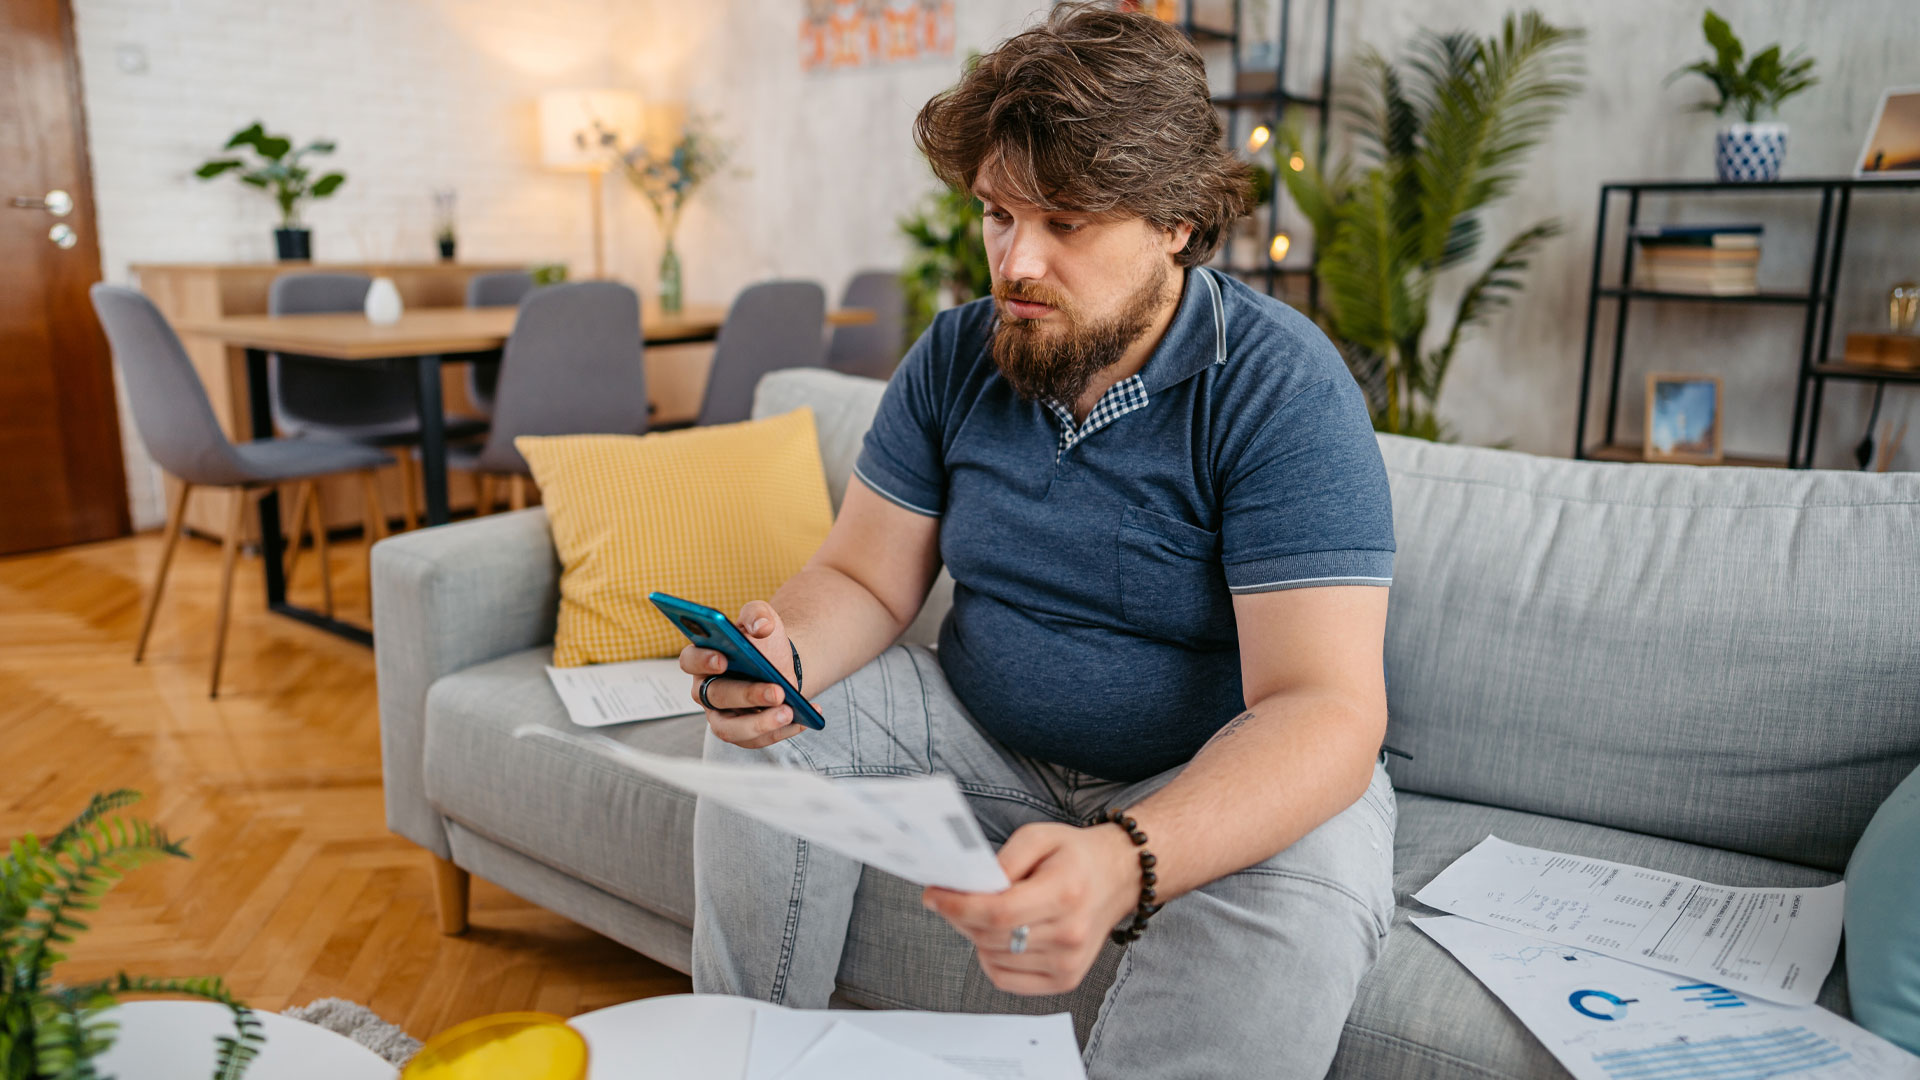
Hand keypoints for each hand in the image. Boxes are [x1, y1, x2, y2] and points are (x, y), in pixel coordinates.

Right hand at [678, 600, 805, 748]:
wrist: (780, 663)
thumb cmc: (762, 641)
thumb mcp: (762, 617)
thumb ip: (758, 614)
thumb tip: (762, 627)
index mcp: (703, 658)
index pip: (690, 660)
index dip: (703, 661)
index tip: (723, 659)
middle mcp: (707, 690)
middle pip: (717, 696)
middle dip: (747, 695)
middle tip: (777, 691)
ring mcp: (722, 715)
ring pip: (730, 729)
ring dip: (761, 724)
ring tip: (789, 712)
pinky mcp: (742, 733)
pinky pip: (757, 739)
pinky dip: (782, 730)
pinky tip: (804, 718)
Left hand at [922, 821, 1140, 995]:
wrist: (1117, 878)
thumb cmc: (1075, 856)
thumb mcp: (1038, 836)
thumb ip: (1002, 860)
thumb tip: (968, 888)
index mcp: (1065, 892)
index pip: (999, 912)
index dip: (958, 906)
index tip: (933, 895)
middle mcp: (1070, 933)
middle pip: (991, 936)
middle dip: (959, 916)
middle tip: (949, 898)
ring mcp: (1068, 962)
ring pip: (993, 958)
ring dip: (975, 936)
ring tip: (983, 912)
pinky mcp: (1064, 980)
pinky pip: (1005, 979)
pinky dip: (990, 959)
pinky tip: (997, 937)